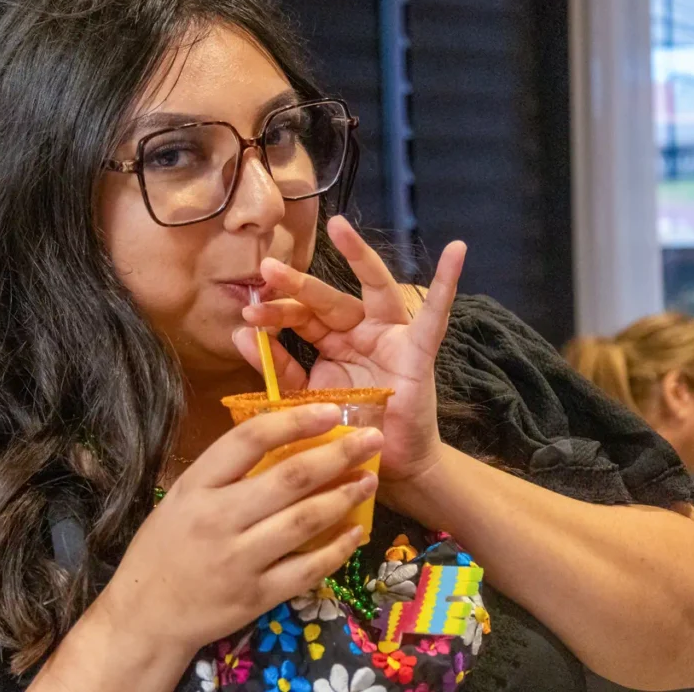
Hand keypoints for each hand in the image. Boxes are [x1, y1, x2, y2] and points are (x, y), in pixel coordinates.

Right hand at [95, 403, 382, 654]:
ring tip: (369, 480)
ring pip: (305, 521)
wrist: (146, 614)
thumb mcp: (183, 495)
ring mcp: (240, 560)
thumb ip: (226, 470)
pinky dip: (337, 549)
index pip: (251, 439)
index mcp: (198, 485)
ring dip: (344, 497)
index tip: (332, 411)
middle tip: (371, 440)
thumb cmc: (165, 545)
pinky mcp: (257, 596)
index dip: (296, 420)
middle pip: (290, 478)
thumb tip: (282, 435)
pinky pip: (308, 569)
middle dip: (339, 454)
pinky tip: (355, 531)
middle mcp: (219, 518)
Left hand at [233, 215, 465, 484]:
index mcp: (332, 341)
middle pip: (328, 300)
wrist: (383, 466)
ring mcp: (392, 337)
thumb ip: (275, 367)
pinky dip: (446, 284)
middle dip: (298, 285)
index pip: (301, 318)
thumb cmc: (344, 428)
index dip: (275, 314)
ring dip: (358, 257)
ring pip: (373, 290)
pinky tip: (456, 252)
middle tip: (268, 269)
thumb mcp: (302, 396)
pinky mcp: (419, 352)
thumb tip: (237, 334)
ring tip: (339, 227)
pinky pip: (435, 316)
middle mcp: (361, 331)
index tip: (247, 312)